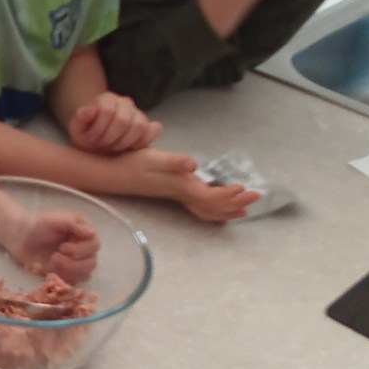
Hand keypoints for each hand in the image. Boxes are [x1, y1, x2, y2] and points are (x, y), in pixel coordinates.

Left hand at [10, 209, 100, 282]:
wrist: (20, 236)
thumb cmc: (39, 224)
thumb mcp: (56, 219)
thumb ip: (73, 224)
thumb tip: (91, 233)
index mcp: (84, 233)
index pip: (94, 245)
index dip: (81, 250)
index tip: (63, 247)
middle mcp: (84, 248)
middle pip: (91, 263)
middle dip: (74, 263)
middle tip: (55, 256)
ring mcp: (75, 263)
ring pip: (84, 274)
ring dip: (68, 271)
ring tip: (51, 262)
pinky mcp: (66, 274)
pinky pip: (73, 282)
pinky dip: (63, 278)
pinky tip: (50, 270)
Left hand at [68, 91, 161, 154]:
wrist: (99, 143)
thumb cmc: (87, 135)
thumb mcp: (77, 129)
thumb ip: (80, 118)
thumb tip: (90, 110)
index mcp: (106, 99)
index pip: (106, 110)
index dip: (98, 128)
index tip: (92, 140)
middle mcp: (125, 102)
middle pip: (123, 120)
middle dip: (110, 138)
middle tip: (103, 146)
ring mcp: (139, 113)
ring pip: (139, 125)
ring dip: (125, 142)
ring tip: (115, 147)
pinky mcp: (149, 126)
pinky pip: (154, 130)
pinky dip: (144, 141)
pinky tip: (132, 148)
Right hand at [113, 149, 256, 222]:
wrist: (111, 173)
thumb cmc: (131, 163)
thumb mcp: (153, 158)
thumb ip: (174, 162)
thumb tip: (193, 165)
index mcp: (181, 186)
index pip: (210, 196)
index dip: (229, 196)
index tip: (245, 189)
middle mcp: (181, 193)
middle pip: (213, 206)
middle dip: (236, 204)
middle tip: (257, 196)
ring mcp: (177, 195)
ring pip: (207, 209)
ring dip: (227, 210)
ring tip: (245, 209)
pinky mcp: (172, 192)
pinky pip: (199, 206)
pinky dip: (213, 208)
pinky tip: (216, 205)